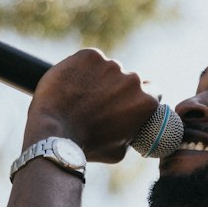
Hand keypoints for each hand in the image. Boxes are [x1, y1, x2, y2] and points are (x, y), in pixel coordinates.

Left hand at [22, 48, 160, 162]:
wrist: (54, 131)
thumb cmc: (87, 146)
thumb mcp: (119, 150)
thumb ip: (130, 133)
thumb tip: (130, 129)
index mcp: (145, 102)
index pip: (153, 91)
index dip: (140, 96)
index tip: (128, 102)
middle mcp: (132, 79)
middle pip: (129, 79)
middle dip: (118, 89)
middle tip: (99, 103)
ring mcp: (110, 65)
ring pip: (108, 69)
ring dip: (99, 79)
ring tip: (81, 97)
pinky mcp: (89, 55)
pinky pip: (89, 61)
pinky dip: (82, 70)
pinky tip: (72, 85)